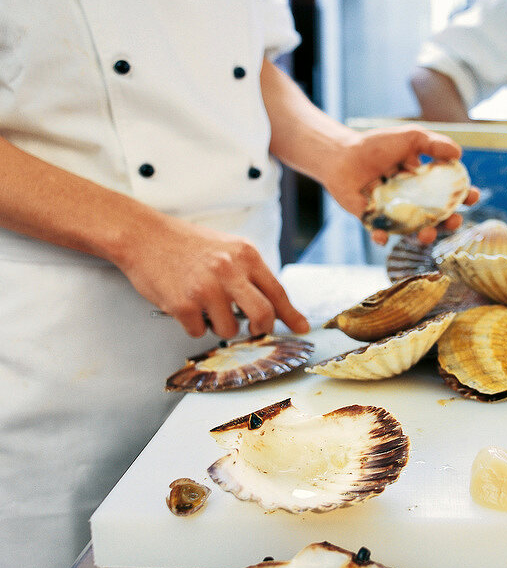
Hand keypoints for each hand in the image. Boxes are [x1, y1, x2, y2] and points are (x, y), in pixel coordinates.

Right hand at [115, 212, 309, 338]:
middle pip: (263, 316)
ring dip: (219, 326)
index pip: (277, 291)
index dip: (291, 315)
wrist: (143, 235)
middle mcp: (230, 271)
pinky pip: (199, 332)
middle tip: (254, 332)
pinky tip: (184, 306)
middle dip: (261, 330)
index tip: (301, 328)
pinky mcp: (184, 304)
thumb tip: (270, 303)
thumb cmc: (184, 243)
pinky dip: (193, 326)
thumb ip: (248, 272)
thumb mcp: (227, 247)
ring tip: (205, 307)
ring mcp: (207, 289)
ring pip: (230, 329)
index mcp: (245, 255)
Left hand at [325, 126, 479, 243]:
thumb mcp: (409, 138)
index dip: (464, 196)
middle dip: (449, 222)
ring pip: (414, 230)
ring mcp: (395, 212)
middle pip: (437, 217)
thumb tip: (459, 154)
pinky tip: (384, 237)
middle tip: (454, 221)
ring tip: (426, 234)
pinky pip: (380, 233)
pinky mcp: (373, 220)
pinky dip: (382, 237)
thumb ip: (433, 144)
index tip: (472, 196)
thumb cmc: (377, 145)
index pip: (450, 192)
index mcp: (424, 183)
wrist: (342, 154)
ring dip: (424, 235)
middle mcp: (413, 200)